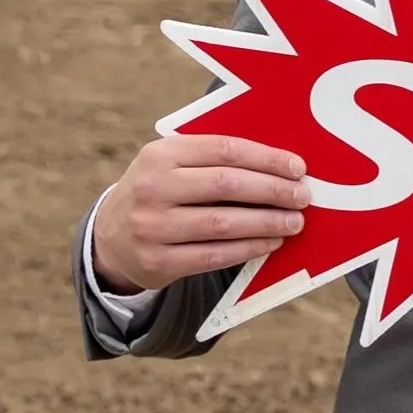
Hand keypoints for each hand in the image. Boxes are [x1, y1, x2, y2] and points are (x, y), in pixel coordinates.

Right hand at [92, 134, 310, 293]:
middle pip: (225, 185)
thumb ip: (212, 158)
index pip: (223, 150)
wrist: (110, 237)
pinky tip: (269, 243)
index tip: (296, 167)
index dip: (264, 158)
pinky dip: (247, 249)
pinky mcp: (158, 262)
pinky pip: (213, 255)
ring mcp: (153, 227)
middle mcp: (154, 187)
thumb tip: (275, 164)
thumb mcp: (171, 163)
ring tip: (293, 222)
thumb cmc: (160, 190)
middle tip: (302, 196)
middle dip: (271, 190)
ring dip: (265, 223)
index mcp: (161, 153)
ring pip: (222, 223)